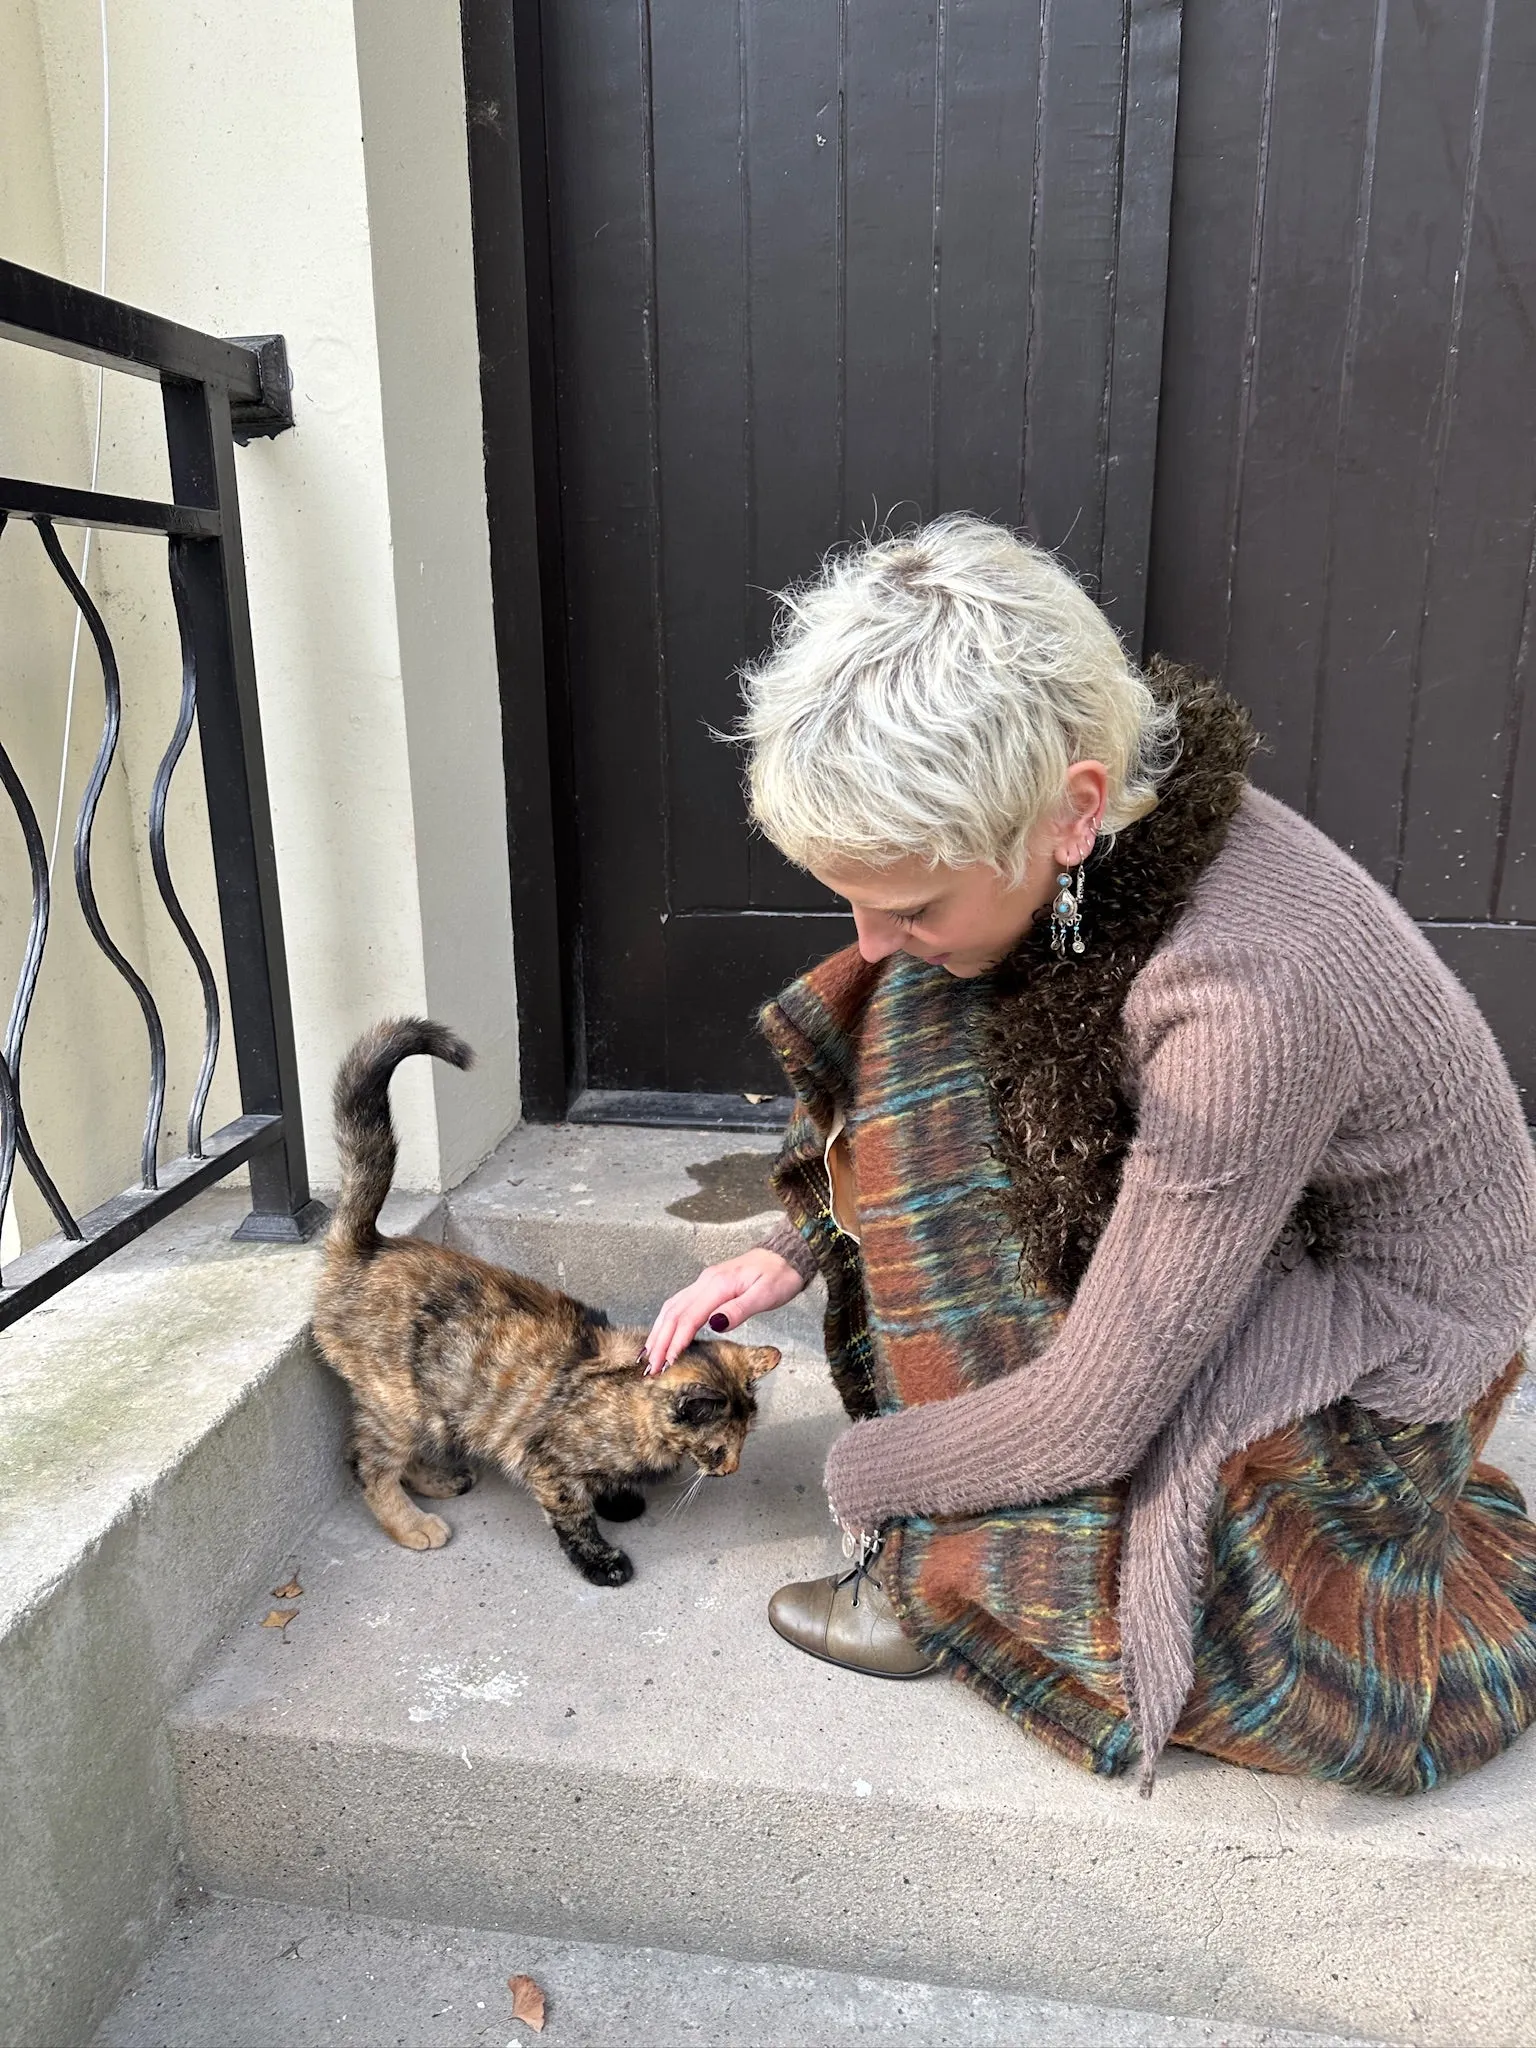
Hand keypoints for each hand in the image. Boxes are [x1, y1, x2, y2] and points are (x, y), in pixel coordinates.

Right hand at [642, 1248, 806, 1372]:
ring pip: (672, 1307)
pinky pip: (679, 1304)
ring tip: (648, 1354)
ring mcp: (704, 1282)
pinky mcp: (707, 1285)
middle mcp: (705, 1282)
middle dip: (660, 1341)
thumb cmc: (780, 1276)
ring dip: (659, 1331)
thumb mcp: (766, 1296)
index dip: (676, 1341)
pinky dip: (667, 1321)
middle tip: (650, 1367)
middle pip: (673, 1313)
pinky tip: (662, 1332)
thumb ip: (738, 1310)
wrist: (785, 1255)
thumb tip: (714, 1324)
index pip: (689, 1317)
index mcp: (718, 1285)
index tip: (667, 1363)